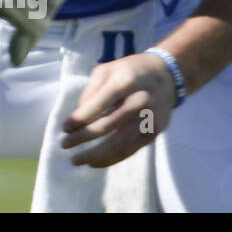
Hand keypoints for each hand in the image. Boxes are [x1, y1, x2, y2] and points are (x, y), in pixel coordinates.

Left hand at [61, 53, 176, 167]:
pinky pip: (131, 150)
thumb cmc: (129, 71)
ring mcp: (149, 119)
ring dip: (96, 154)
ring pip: (120, 143)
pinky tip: (95, 162)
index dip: (81, 117)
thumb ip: (91, 91)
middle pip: (109, 125)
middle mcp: (140, 101)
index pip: (100, 103)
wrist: (167, 76)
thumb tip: (79, 117)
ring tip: (76, 159)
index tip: (64, 127)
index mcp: (126, 81)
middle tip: (64, 144)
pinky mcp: (154, 132)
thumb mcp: (106, 70)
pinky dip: (111, 158)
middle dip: (83, 137)